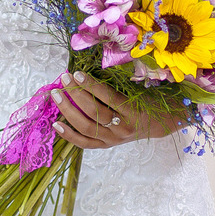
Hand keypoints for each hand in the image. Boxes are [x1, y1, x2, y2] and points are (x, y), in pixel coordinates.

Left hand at [51, 71, 181, 150]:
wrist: (158, 122)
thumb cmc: (147, 100)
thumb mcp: (138, 88)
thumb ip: (117, 82)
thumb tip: (89, 70)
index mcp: (134, 111)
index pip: (109, 98)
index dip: (91, 86)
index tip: (77, 73)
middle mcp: (123, 128)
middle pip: (94, 113)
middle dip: (76, 95)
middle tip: (65, 79)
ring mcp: (114, 139)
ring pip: (86, 127)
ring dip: (68, 110)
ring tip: (57, 95)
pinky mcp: (107, 145)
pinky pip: (84, 143)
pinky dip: (69, 135)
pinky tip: (56, 123)